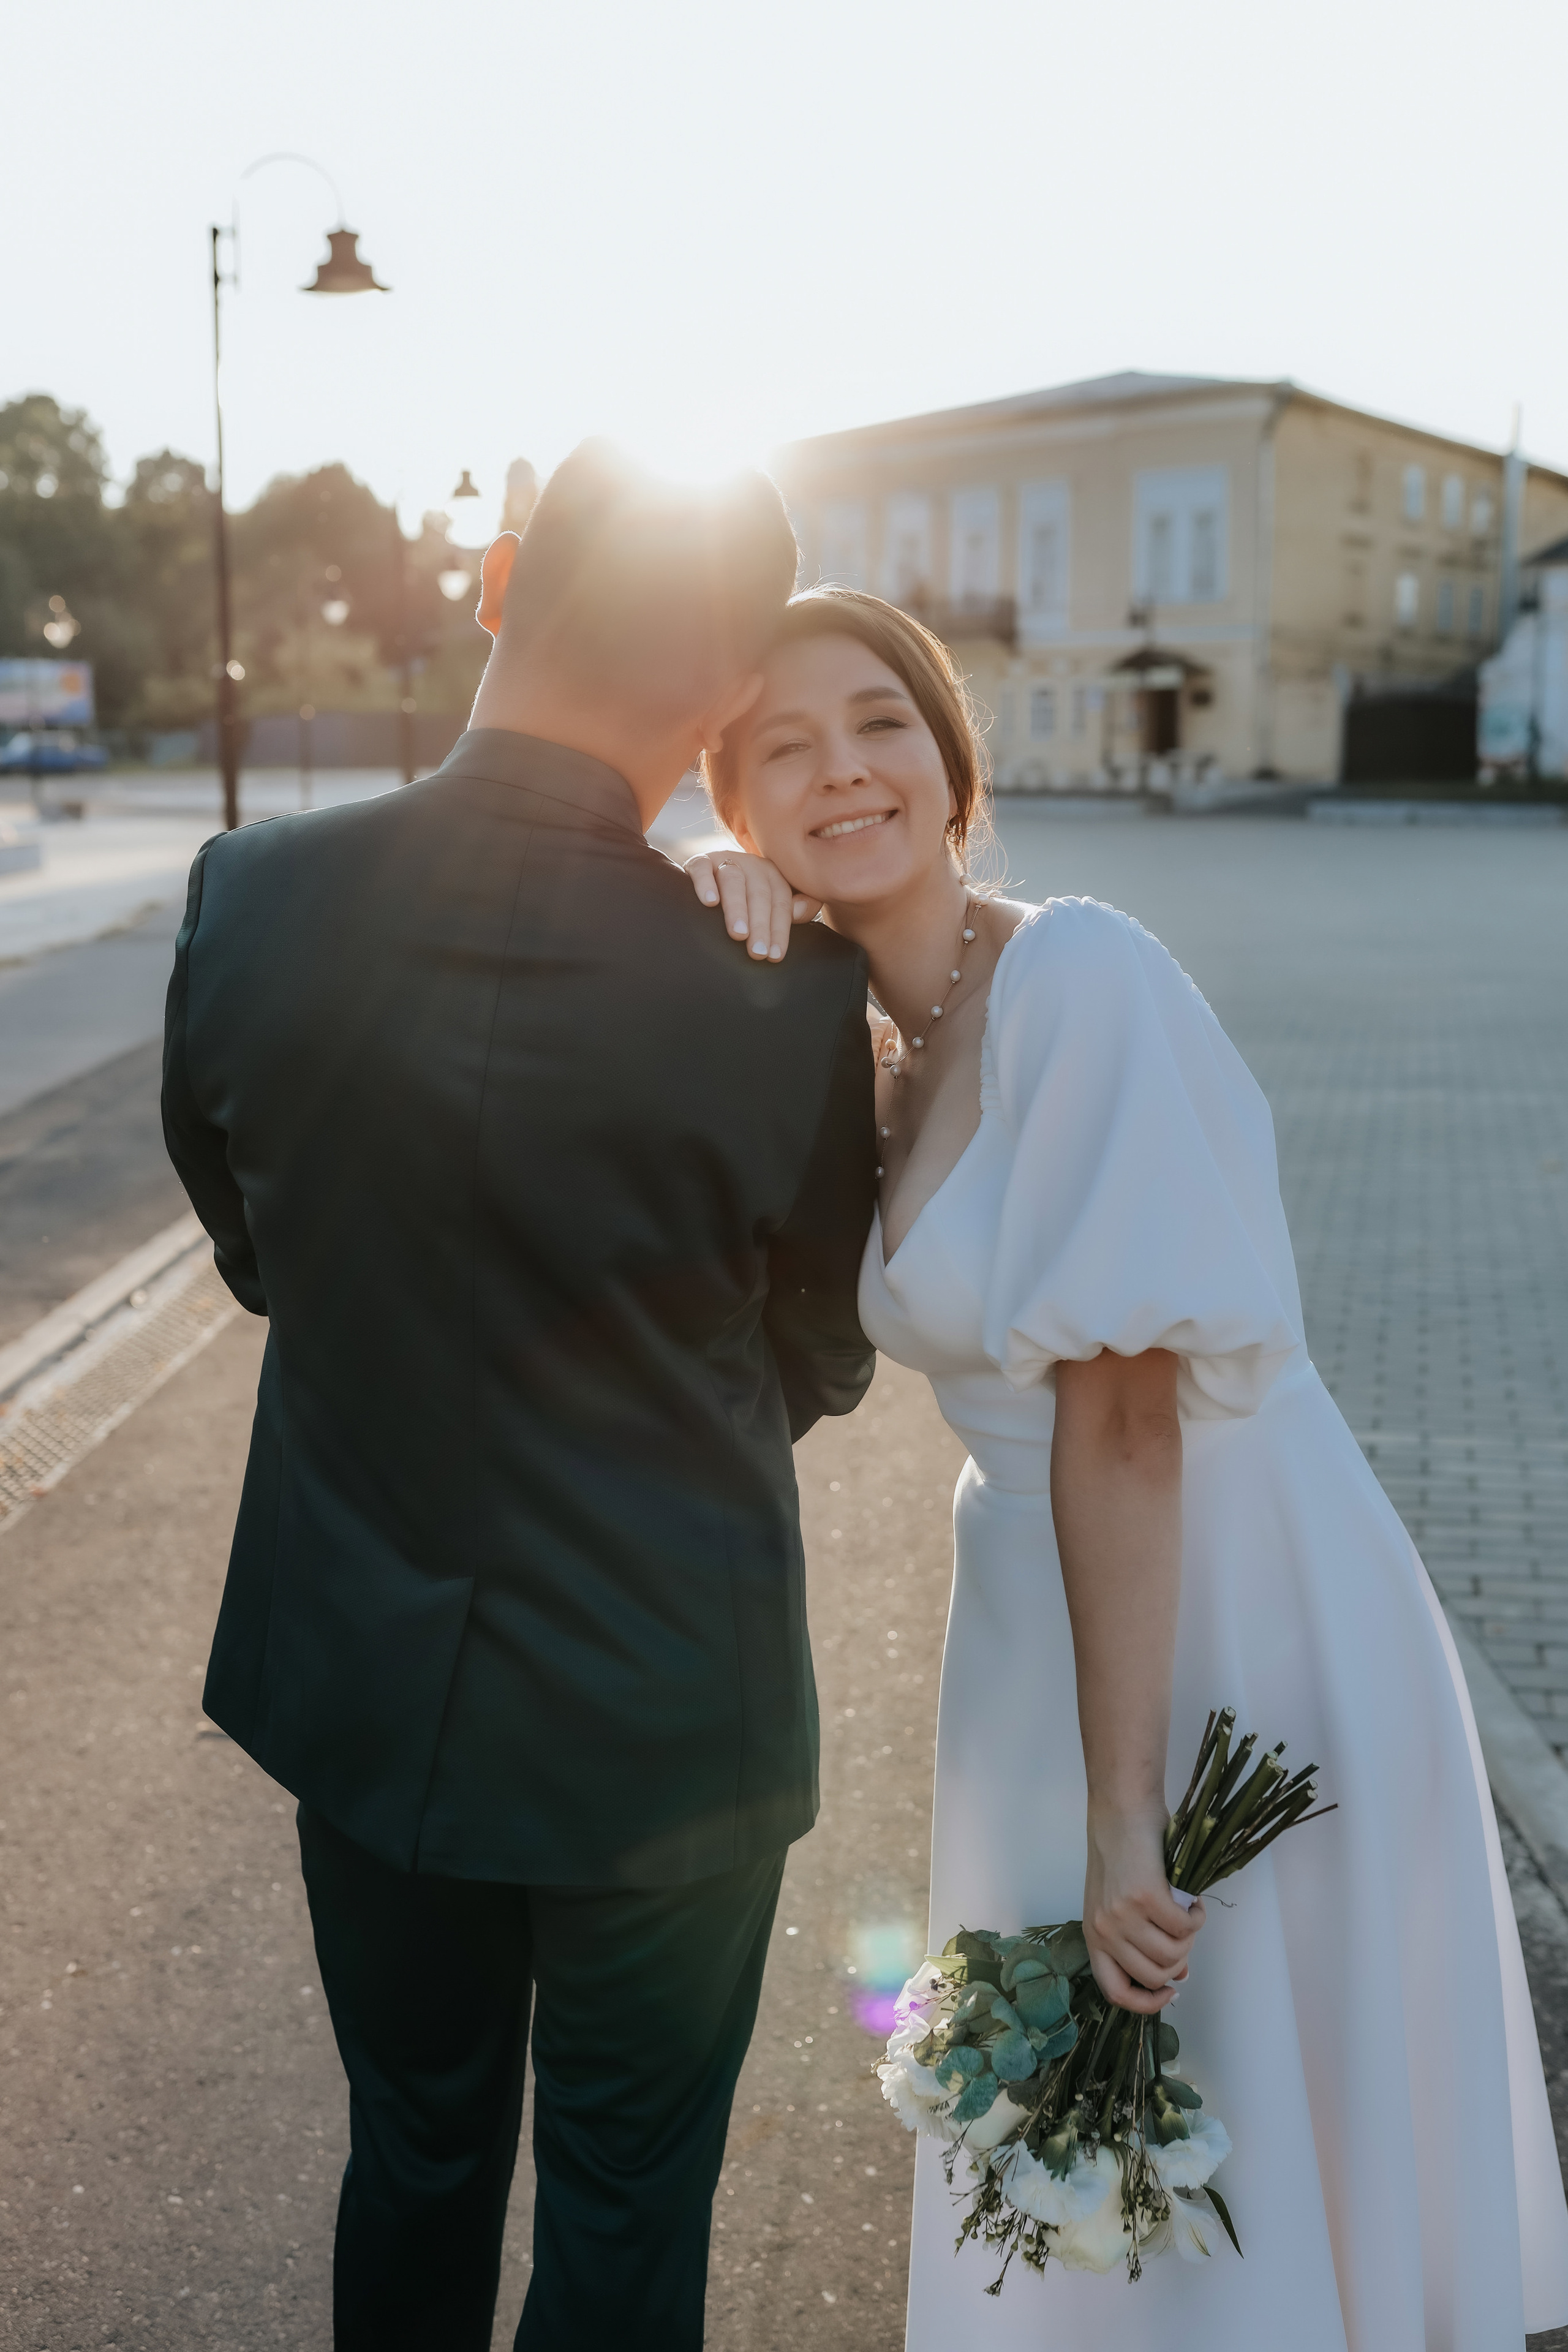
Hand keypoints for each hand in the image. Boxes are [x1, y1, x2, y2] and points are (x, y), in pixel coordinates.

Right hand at [685, 850, 820, 961]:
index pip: (780, 902)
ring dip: (737, 907)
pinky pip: (702, 868)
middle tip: (757, 951)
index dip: (779, 930)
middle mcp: (751, 865)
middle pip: (759, 894)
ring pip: (733, 880)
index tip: (774, 955)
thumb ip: (796, 909)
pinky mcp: (699, 861)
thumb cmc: (745, 902)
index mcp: (772, 876)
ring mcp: (725, 861)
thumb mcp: (773, 905)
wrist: (708, 881)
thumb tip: (799, 911)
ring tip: (738, 933)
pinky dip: (705, 884)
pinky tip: (709, 902)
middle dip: (760, 925)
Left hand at [1083, 1801, 1204, 2014]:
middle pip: (1153, 1977)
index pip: (1115, 1992)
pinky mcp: (1146, 1897)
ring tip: (1188, 1914)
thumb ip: (1140, 1940)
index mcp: (1093, 1936)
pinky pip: (1185, 1926)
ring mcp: (1123, 1915)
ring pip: (1173, 1955)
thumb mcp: (1117, 1904)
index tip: (1170, 1992)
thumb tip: (1179, 1976)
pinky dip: (1198, 1917)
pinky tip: (1194, 1902)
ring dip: (1190, 1938)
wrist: (1120, 1809)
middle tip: (1184, 1935)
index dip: (1146, 2003)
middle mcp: (1104, 1931)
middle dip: (1179, 1962)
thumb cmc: (1121, 1854)